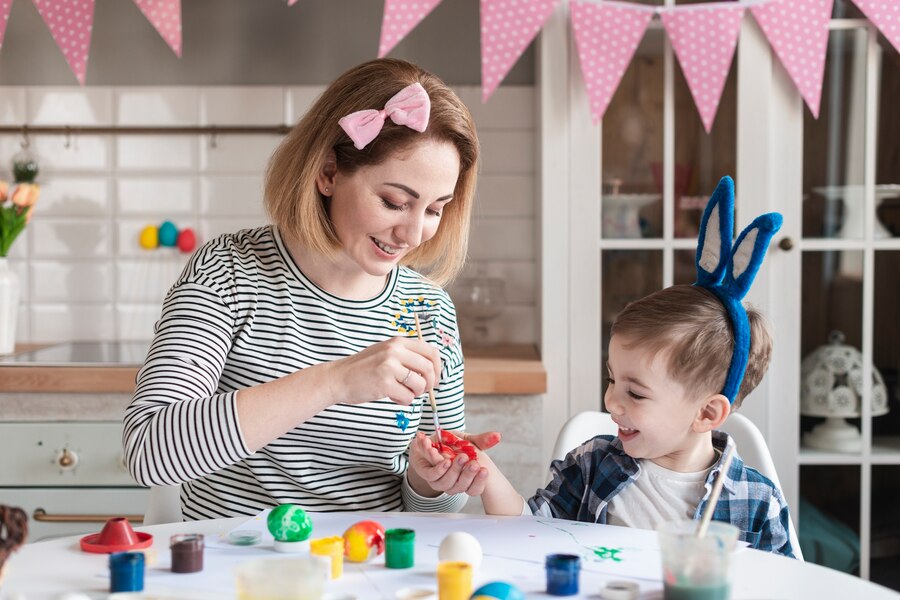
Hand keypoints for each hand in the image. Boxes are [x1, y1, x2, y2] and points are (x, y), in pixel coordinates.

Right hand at [322, 336, 440, 406]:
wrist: (339, 378)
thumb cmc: (364, 369)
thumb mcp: (385, 353)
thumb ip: (406, 356)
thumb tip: (432, 370)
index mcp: (398, 342)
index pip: (431, 352)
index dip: (437, 368)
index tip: (434, 379)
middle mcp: (395, 351)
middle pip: (429, 368)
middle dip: (430, 384)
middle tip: (422, 391)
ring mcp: (389, 366)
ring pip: (420, 384)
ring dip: (415, 393)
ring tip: (402, 393)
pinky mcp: (384, 383)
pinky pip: (407, 397)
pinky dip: (403, 401)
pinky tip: (392, 397)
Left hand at [406, 430, 501, 496]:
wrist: (428, 442)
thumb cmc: (451, 444)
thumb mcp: (468, 441)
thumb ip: (481, 440)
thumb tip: (498, 435)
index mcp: (466, 478)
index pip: (475, 488)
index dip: (480, 481)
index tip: (485, 470)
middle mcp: (453, 483)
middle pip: (462, 486)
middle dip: (468, 474)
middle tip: (474, 463)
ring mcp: (439, 481)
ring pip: (446, 483)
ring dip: (453, 470)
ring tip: (459, 457)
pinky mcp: (426, 474)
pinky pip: (432, 474)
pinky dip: (438, 466)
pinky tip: (442, 456)